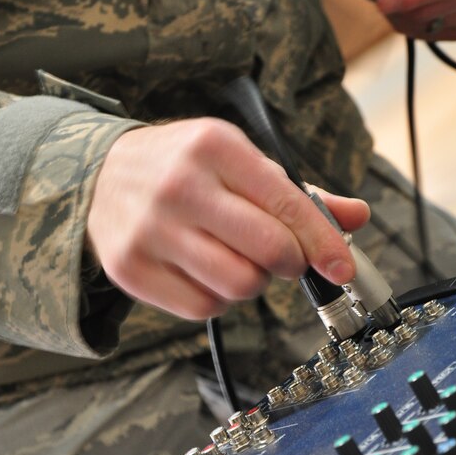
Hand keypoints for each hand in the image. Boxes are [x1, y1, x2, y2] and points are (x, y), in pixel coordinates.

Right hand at [87, 118, 369, 319]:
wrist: (98, 177)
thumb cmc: (183, 169)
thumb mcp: (239, 161)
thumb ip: (299, 193)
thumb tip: (357, 216)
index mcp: (214, 147)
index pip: (287, 206)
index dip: (324, 244)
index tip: (342, 268)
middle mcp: (180, 187)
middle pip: (268, 253)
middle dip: (289, 263)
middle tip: (283, 257)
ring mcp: (149, 230)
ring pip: (238, 285)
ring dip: (252, 281)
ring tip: (237, 257)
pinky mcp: (130, 269)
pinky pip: (203, 308)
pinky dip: (218, 298)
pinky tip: (206, 271)